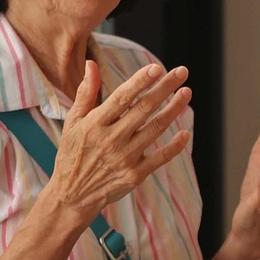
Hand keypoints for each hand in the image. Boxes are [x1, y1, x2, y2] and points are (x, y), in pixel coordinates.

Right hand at [45, 61, 192, 221]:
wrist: (72, 195)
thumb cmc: (73, 154)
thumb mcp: (73, 123)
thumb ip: (86, 93)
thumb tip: (91, 64)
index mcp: (95, 124)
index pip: (122, 97)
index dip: (140, 81)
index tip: (156, 68)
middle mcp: (112, 139)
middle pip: (144, 108)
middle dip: (165, 87)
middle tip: (182, 71)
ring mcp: (125, 157)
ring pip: (156, 128)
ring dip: (175, 109)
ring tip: (187, 92)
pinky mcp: (135, 174)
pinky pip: (161, 157)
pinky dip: (176, 145)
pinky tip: (186, 132)